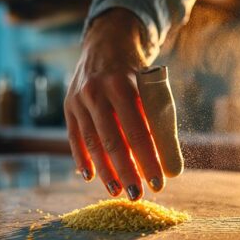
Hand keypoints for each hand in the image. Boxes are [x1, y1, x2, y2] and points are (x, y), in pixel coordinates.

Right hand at [65, 8, 165, 199]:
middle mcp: (97, 92)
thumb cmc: (137, 73)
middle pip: (113, 141)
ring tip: (117, 192)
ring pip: (92, 143)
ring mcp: (79, 99)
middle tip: (137, 196)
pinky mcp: (68, 106)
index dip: (149, 159)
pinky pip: (75, 138)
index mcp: (123, 85)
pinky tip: (90, 177)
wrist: (106, 43)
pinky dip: (82, 158)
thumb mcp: (151, 88)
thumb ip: (159, 120)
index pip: (139, 130)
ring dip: (105, 171)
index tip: (160, 182)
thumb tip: (170, 162)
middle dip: (127, 172)